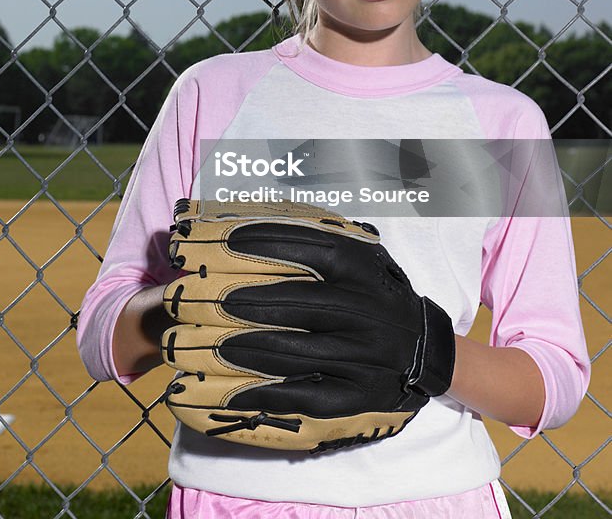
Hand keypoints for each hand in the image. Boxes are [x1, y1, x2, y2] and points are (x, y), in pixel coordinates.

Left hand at [160, 198, 454, 452]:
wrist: (426, 350)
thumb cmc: (372, 291)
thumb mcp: (355, 254)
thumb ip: (309, 234)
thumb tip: (236, 217)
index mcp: (361, 266)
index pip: (307, 247)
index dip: (257, 241)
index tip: (210, 237)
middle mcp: (366, 308)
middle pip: (294, 301)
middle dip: (236, 298)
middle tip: (189, 297)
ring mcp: (365, 355)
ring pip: (294, 351)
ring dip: (240, 347)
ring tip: (196, 343)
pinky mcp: (359, 397)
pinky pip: (304, 398)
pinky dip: (260, 395)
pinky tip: (224, 392)